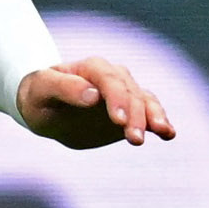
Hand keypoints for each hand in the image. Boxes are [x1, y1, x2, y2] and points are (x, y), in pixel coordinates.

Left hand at [19, 56, 174, 148]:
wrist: (44, 108)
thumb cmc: (38, 96)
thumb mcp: (41, 90)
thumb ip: (64, 88)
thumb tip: (93, 95)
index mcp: (91, 68)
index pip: (109, 81)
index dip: (117, 99)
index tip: (118, 120)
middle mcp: (113, 77)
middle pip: (130, 94)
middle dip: (135, 116)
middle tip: (134, 139)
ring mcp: (125, 94)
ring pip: (146, 102)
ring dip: (154, 118)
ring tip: (163, 132)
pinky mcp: (131, 112)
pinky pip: (151, 113)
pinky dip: (161, 122)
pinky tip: (169, 134)